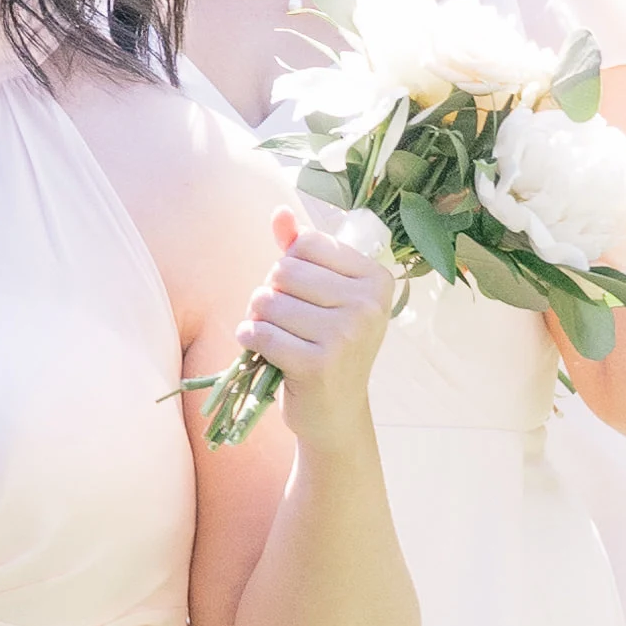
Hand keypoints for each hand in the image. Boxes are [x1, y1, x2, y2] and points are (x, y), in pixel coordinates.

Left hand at [233, 194, 403, 397]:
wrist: (336, 413)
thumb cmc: (326, 344)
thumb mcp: (322, 294)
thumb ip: (301, 250)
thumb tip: (279, 213)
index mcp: (376, 279)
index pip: (305, 244)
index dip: (289, 268)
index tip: (305, 298)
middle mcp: (368, 305)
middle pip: (283, 270)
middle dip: (271, 294)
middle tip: (288, 323)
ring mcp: (346, 335)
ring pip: (266, 300)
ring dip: (258, 319)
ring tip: (279, 339)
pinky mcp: (319, 364)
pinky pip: (259, 333)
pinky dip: (250, 339)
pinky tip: (263, 353)